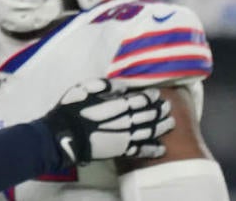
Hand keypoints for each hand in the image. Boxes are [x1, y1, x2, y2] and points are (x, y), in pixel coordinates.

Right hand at [41, 78, 174, 165]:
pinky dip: (153, 149)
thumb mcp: (84, 88)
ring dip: (161, 126)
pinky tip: (162, 148)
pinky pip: (141, 150)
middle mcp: (126, 121)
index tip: (157, 93)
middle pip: (149, 115)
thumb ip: (106, 85)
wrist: (64, 134)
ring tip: (171, 122)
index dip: (151, 96)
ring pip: (149, 131)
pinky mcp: (121, 150)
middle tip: (167, 106)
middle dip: (160, 110)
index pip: (141, 99)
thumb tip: (124, 85)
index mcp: (118, 105)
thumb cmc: (71, 108)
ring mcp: (126, 137)